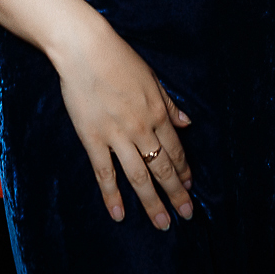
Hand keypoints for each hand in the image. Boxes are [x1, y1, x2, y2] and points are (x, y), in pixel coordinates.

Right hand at [54, 18, 194, 230]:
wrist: (85, 50)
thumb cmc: (118, 58)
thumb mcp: (151, 77)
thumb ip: (169, 102)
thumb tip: (186, 122)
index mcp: (158, 112)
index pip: (175, 150)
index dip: (183, 170)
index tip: (189, 186)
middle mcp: (142, 128)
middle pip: (163, 168)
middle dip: (176, 193)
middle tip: (186, 215)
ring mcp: (117, 136)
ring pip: (139, 177)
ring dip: (152, 202)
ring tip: (162, 223)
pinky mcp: (93, 139)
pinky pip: (105, 173)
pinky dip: (112, 195)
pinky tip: (120, 214)